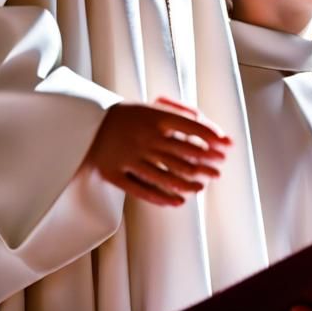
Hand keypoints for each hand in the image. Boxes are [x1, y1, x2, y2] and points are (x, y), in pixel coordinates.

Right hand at [85, 96, 230, 205]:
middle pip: (182, 154)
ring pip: (165, 176)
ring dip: (188, 183)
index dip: (211, 139)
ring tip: (202, 187)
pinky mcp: (114, 173)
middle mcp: (143, 136)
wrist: (86, 123)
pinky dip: (162, 198)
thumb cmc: (128, 116)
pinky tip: (178, 201)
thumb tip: (211, 128)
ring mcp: (128, 156)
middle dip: (205, 164)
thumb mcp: (151, 109)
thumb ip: (180, 116)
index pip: (190, 127)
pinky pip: (142, 190)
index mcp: (153, 116)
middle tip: (218, 171)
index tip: (225, 149)